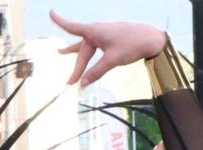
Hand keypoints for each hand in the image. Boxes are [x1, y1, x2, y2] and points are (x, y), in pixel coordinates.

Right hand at [50, 12, 167, 86]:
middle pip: (82, 51)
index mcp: (94, 31)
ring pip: (87, 47)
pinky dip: (89, 53)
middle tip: (70, 83)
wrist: (152, 38)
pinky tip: (86, 53)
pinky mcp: (110, 39)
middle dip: (77, 67)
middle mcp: (96, 31)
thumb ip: (96, 72)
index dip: (60, 21)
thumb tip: (82, 84)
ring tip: (62, 53)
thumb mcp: (113, 60)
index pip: (72, 27)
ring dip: (76, 53)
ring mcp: (103, 34)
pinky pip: (95, 47)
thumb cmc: (132, 45)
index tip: (51, 12)